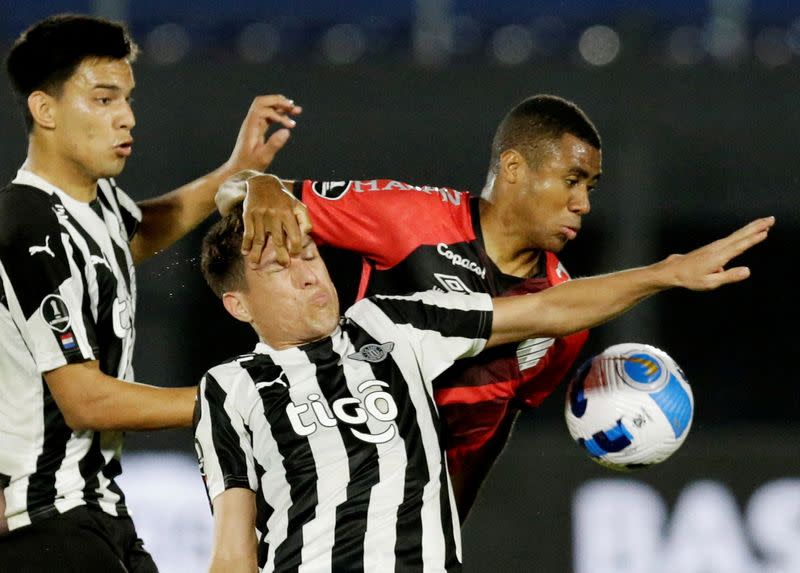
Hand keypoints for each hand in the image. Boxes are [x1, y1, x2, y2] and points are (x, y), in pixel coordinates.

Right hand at [219, 172, 311, 267]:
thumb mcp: (298, 205)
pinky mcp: (248, 215)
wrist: (262, 183)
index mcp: (288, 213)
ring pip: (259, 239)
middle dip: (280, 256)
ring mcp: (260, 216)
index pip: (294, 236)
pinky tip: (245, 253)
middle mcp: (274, 215)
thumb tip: (305, 235)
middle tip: (282, 266)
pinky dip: (245, 244)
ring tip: (255, 266)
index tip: (295, 256)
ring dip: (256, 254)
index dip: (296, 248)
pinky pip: (247, 232)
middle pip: (278, 241)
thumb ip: (305, 220)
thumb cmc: (283, 198)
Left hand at [224, 95, 301, 173]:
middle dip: (279, 102)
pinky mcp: (257, 129)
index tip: (290, 126)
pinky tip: (288, 119)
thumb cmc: (248, 166)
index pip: (262, 109)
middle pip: (263, 102)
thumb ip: (274, 144)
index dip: (277, 113)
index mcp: (250, 126)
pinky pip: (268, 116)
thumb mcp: (263, 157)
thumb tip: (287, 131)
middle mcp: (251, 122)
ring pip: (267, 108)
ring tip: (296, 110)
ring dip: (281, 107)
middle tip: (294, 107)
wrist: (237, 170)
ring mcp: (254, 125)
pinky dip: (279, 115)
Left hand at [657, 216, 773, 289]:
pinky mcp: (715, 246)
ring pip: (738, 234)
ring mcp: (716, 245)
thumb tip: (748, 271)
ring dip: (752, 227)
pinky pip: (733, 237)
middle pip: (740, 235)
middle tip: (772, 219)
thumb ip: (729, 276)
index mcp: (718, 257)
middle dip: (756, 227)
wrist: (674, 270)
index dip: (752, 240)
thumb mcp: (710, 283)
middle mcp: (718, 248)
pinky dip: (744, 232)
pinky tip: (750, 231)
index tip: (765, 232)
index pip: (739, 247)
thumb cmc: (690, 278)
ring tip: (766, 222)